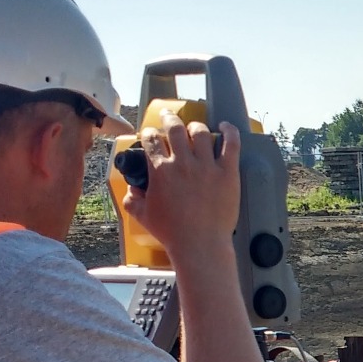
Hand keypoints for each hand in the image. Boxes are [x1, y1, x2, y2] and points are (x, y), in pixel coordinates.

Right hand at [122, 109, 239, 263]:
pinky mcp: (227, 173)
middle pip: (175, 128)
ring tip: (193, 127)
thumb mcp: (143, 215)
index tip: (150, 135)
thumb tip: (131, 189)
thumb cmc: (172, 232)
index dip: (149, 133)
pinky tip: (226, 126)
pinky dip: (229, 131)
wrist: (200, 244)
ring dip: (195, 126)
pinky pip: (231, 144)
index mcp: (161, 171)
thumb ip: (132, 198)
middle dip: (169, 118)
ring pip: (201, 132)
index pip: (151, 140)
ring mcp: (207, 166)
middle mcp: (183, 163)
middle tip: (168, 117)